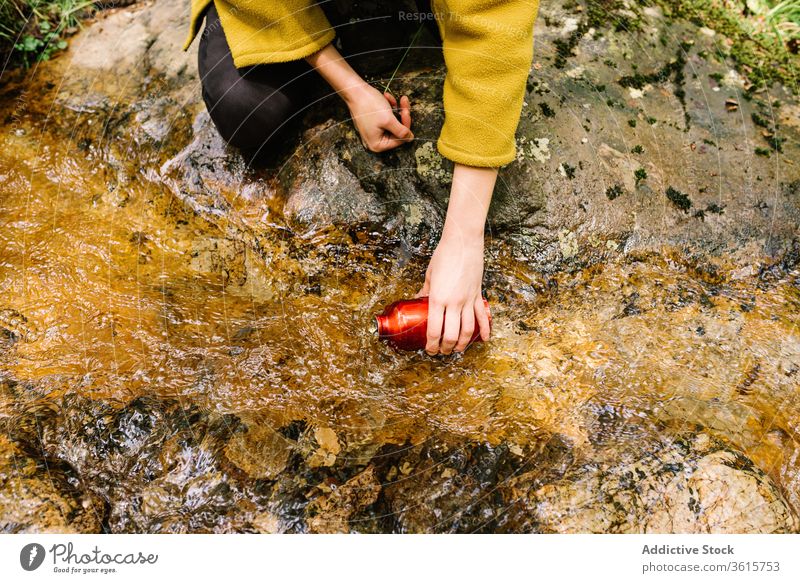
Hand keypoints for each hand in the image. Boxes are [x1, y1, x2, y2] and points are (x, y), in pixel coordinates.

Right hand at [306, 44, 412, 152]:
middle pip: (397, 131)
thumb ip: (401, 131)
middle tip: (403, 102)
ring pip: (393, 123)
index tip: (406, 111)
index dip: (406, 125)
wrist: (355, 90)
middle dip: (401, 115)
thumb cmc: (369, 105)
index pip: (400, 139)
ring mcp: (373, 132)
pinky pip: (387, 118)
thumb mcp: (388, 120)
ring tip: (391, 98)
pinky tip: (386, 98)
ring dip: (395, 109)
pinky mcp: (373, 124)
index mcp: (377, 145)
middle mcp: (374, 141)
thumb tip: (410, 138)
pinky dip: (388, 108)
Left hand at [416, 230, 490, 354]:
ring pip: (468, 330)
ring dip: (462, 344)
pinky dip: (485, 329)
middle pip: (451, 334)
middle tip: (441, 352)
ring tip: (457, 350)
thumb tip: (418, 300)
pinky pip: (482, 316)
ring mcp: (468, 299)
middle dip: (445, 348)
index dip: (431, 344)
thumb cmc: (444, 255)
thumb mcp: (429, 275)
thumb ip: (425, 290)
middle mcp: (453, 302)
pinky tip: (485, 339)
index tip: (429, 349)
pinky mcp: (478, 294)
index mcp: (438, 298)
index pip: (434, 330)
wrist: (463, 242)